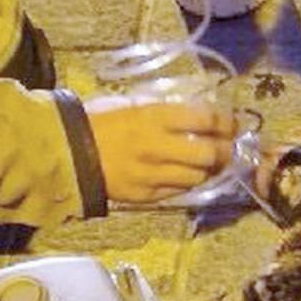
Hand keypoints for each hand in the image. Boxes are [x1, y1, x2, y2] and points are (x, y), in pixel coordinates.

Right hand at [84, 95, 234, 204]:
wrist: (67, 152)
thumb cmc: (100, 122)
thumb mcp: (133, 105)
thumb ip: (165, 112)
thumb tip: (199, 115)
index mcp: (155, 117)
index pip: (206, 118)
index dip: (226, 122)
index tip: (232, 124)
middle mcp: (158, 146)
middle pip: (209, 153)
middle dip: (224, 151)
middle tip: (228, 148)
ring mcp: (152, 173)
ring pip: (198, 176)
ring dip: (209, 170)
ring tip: (210, 164)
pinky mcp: (146, 194)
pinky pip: (179, 191)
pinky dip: (188, 183)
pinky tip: (187, 175)